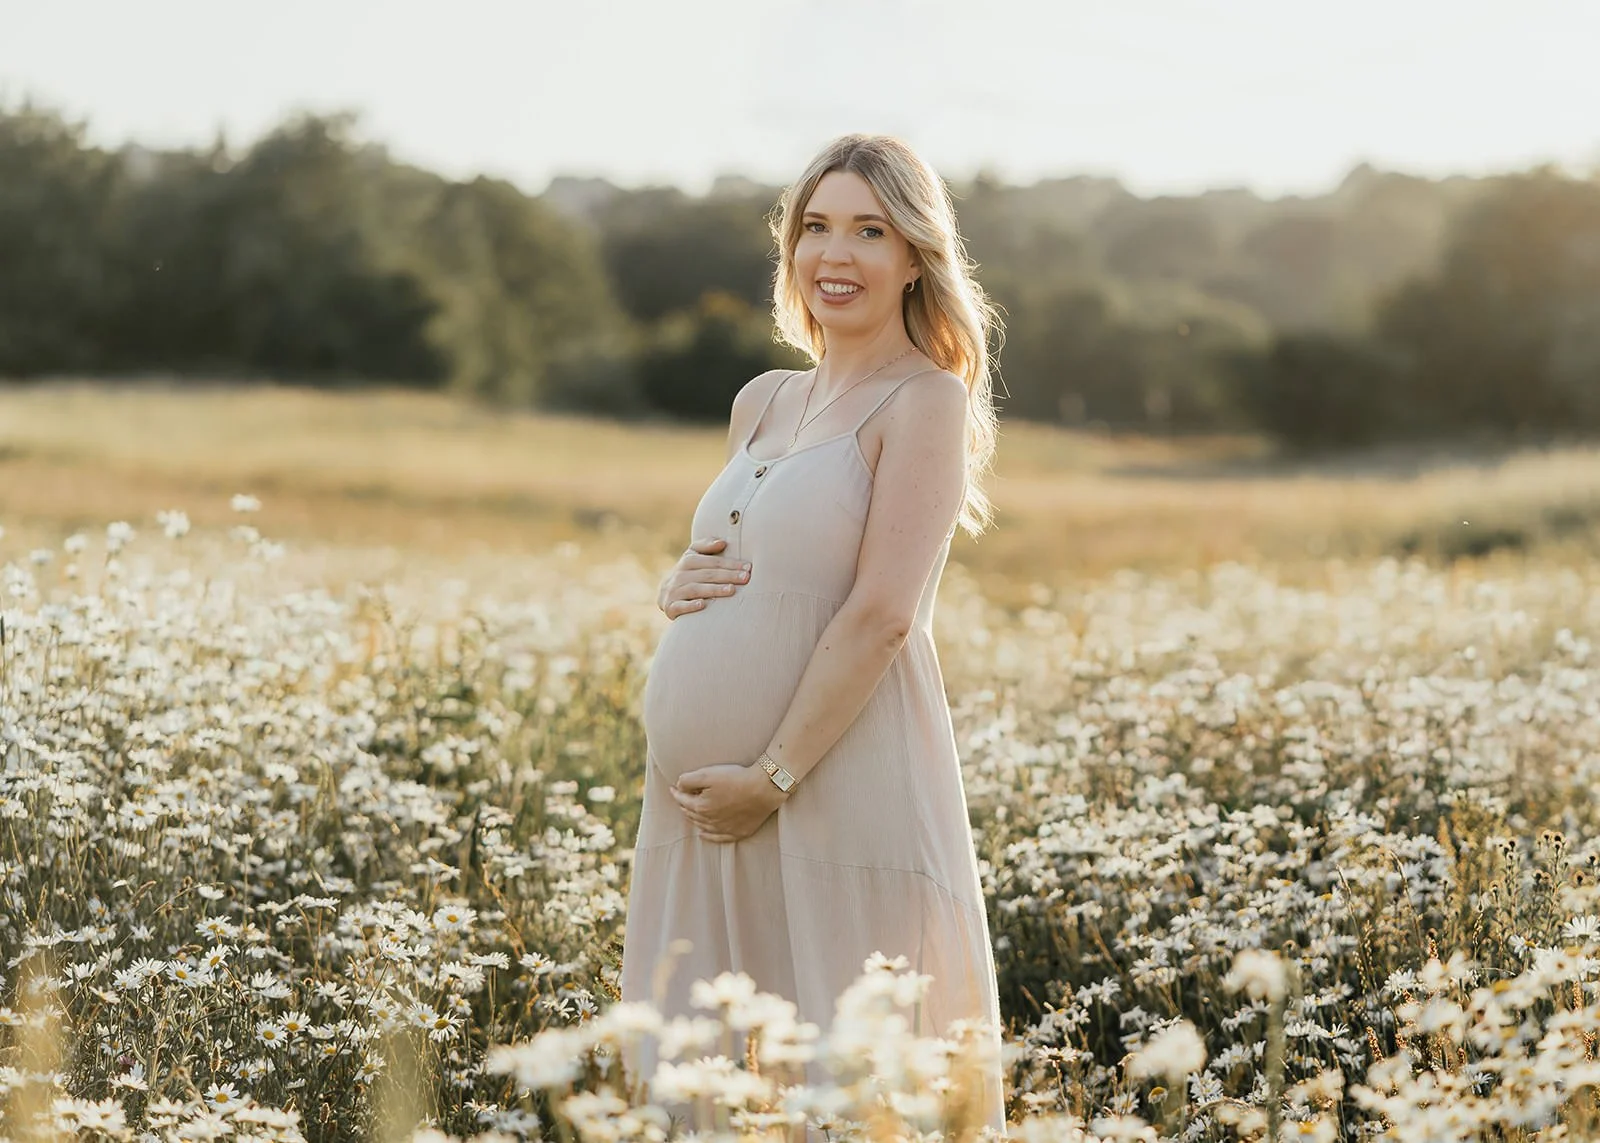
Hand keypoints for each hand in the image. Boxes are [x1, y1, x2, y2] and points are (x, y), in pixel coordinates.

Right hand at [657, 538, 751, 619]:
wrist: (665, 595)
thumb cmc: (688, 574)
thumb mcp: (693, 557)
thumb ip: (706, 546)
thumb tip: (722, 542)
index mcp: (687, 561)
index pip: (711, 561)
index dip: (730, 563)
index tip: (748, 567)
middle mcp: (679, 575)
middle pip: (706, 574)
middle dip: (727, 576)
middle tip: (745, 578)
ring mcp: (674, 591)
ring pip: (695, 589)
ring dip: (714, 589)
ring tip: (731, 590)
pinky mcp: (670, 607)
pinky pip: (680, 606)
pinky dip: (690, 605)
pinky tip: (702, 605)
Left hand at [671, 762, 787, 842]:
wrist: (764, 788)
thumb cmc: (736, 779)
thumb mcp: (708, 774)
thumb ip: (688, 780)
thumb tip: (679, 786)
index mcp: (700, 807)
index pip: (682, 800)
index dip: (676, 793)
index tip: (673, 787)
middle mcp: (710, 821)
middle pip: (691, 814)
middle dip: (684, 805)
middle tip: (683, 797)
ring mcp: (724, 829)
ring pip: (702, 826)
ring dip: (694, 818)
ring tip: (690, 811)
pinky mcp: (738, 832)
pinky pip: (717, 838)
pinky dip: (708, 836)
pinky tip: (703, 834)